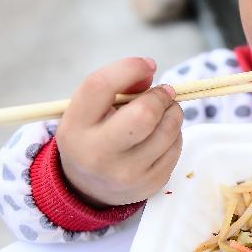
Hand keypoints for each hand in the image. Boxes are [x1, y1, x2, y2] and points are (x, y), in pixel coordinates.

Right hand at [55, 57, 183, 206]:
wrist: (89, 187)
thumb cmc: (94, 134)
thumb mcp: (90, 110)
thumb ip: (117, 86)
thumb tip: (150, 71)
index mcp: (76, 127)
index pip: (101, 86)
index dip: (130, 68)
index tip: (148, 65)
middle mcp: (97, 153)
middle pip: (144, 114)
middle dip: (160, 96)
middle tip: (164, 92)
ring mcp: (126, 173)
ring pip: (168, 130)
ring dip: (173, 112)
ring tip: (164, 111)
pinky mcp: (150, 184)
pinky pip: (176, 147)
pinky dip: (174, 134)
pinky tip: (160, 135)